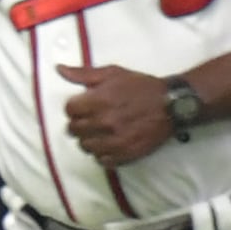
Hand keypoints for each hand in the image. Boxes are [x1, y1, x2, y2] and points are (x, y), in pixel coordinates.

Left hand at [56, 63, 175, 165]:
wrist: (171, 105)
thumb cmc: (141, 87)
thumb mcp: (113, 73)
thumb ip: (83, 74)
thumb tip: (59, 69)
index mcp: (99, 101)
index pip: (69, 110)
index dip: (75, 107)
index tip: (84, 105)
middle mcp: (104, 123)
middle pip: (74, 130)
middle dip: (79, 123)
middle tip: (91, 118)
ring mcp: (114, 141)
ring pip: (85, 146)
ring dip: (89, 139)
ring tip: (100, 131)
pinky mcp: (125, 155)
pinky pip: (101, 160)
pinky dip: (102, 153)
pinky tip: (109, 143)